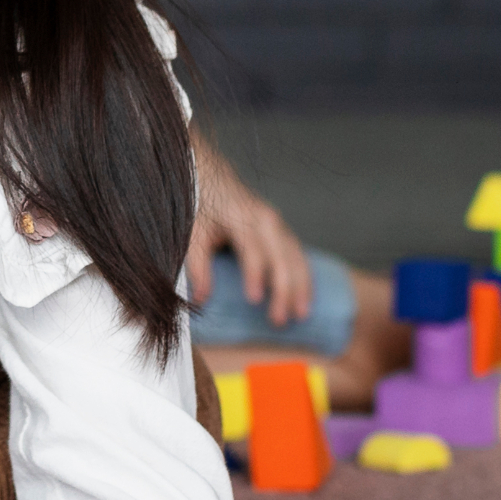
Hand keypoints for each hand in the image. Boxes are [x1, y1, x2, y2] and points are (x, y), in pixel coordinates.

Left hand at [189, 129, 316, 329]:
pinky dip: (305, 279)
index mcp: (242, 219)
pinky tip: (306, 300)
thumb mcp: (194, 234)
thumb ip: (198, 267)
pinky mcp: (284, 233)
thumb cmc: (202, 207)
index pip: (252, 251)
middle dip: (283, 291)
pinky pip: (300, 257)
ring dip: (301, 288)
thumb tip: (200, 300)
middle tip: (278, 320)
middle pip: (280, 259)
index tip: (254, 300)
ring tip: (301, 315)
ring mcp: (279, 226)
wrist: (213, 179)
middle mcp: (267, 221)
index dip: (254, 275)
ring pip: (296, 259)